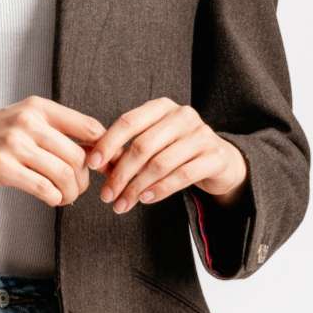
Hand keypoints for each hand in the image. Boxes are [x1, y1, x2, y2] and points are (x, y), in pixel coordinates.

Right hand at [0, 97, 105, 219]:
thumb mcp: (21, 121)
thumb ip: (54, 130)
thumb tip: (96, 150)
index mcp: (37, 107)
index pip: (88, 127)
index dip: (102, 152)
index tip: (99, 169)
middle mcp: (27, 120)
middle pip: (79, 156)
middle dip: (84, 180)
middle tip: (77, 190)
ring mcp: (13, 143)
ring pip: (64, 174)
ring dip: (71, 193)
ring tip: (65, 197)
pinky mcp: (1, 167)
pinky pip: (43, 188)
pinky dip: (54, 199)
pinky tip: (52, 200)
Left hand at [89, 99, 247, 212]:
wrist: (220, 161)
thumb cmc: (177, 152)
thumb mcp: (152, 145)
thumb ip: (127, 152)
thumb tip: (96, 165)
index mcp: (162, 107)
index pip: (129, 122)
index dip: (108, 144)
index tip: (91, 165)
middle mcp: (182, 116)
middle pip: (142, 146)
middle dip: (120, 174)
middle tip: (106, 196)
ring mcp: (201, 135)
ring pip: (160, 163)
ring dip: (136, 188)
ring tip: (122, 204)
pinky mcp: (214, 157)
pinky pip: (182, 176)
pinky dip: (160, 190)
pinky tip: (145, 200)